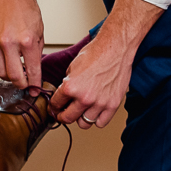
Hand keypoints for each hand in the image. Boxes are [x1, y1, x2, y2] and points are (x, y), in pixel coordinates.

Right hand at [0, 0, 44, 89]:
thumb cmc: (27, 12)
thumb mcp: (40, 34)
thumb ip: (36, 54)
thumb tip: (34, 73)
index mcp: (27, 41)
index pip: (32, 71)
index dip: (34, 84)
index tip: (35, 90)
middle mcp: (9, 43)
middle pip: (13, 76)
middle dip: (21, 84)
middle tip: (25, 84)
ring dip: (9, 76)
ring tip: (16, 71)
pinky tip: (6, 59)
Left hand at [50, 0, 164, 129]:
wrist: (117, 47)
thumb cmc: (98, 52)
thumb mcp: (73, 66)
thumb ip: (68, 83)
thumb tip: (65, 94)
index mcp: (71, 87)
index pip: (55, 105)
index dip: (54, 106)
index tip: (56, 108)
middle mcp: (84, 97)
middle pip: (67, 118)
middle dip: (64, 115)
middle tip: (65, 112)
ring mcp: (99, 102)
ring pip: (84, 124)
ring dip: (81, 117)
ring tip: (83, 110)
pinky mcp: (113, 104)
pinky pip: (101, 123)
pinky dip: (97, 119)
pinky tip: (96, 111)